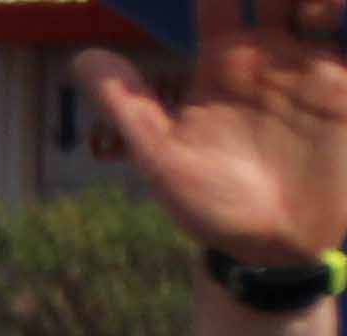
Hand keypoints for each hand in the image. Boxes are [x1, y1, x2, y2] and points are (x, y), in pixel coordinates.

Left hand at [81, 0, 346, 262]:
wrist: (276, 246)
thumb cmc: (211, 204)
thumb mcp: (163, 157)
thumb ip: (128, 106)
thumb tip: (81, 57)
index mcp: (223, 59)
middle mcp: (269, 50)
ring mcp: (313, 62)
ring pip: (317, 4)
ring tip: (312, 3)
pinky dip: (345, 15)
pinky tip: (335, 11)